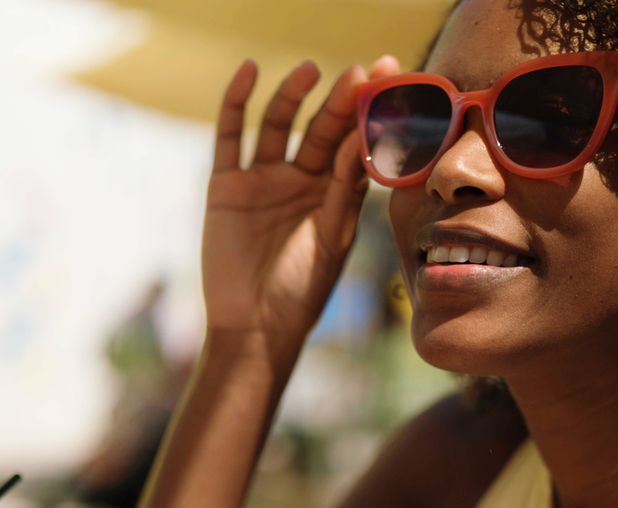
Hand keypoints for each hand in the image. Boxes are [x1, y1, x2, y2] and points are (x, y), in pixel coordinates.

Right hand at [201, 56, 400, 360]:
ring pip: (278, 123)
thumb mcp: (333, 238)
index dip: (370, 113)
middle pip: (320, 129)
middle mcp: (301, 181)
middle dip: (339, 100)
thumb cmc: (303, 290)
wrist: (255, 326)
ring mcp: (263, 179)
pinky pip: (231, 136)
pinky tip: (250, 72)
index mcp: (335, 195)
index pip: (355, 143)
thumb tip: (360, 137)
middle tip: (359, 74)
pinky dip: (237, 102)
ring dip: (293, 95)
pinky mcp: (227, 184)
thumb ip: (346, 190)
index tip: (391, 80)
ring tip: (312, 71)